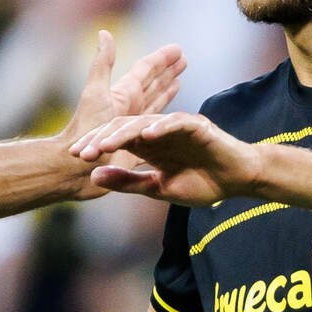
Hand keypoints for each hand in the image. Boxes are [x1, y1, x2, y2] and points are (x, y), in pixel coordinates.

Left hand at [60, 31, 185, 148]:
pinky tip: (173, 119)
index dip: (161, 59)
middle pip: (152, 83)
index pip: (145, 70)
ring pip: (154, 103)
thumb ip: (102, 65)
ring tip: (180, 78)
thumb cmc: (84, 131)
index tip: (177, 48)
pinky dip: (164, 120)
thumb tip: (104, 32)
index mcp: (123, 94)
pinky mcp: (138, 145)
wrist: (74, 168)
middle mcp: (129, 108)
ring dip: (166, 90)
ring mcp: (133, 126)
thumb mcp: (96, 93)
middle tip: (183, 58)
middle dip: (167, 70)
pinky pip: (155, 129)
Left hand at [70, 112, 261, 205]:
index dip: (95, 147)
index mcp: (146, 145)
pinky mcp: (196, 125)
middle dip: (101, 139)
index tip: (75, 158)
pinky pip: (176, 122)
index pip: (115, 141)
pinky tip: (146, 135)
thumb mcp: (157, 189)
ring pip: (144, 123)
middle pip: (123, 128)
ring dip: (123, 134)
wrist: (236, 181)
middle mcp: (157, 132)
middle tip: (82, 153)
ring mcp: (175, 126)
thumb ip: (128, 182)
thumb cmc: (201, 184)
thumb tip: (94, 178)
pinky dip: (161, 127)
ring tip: (104, 145)